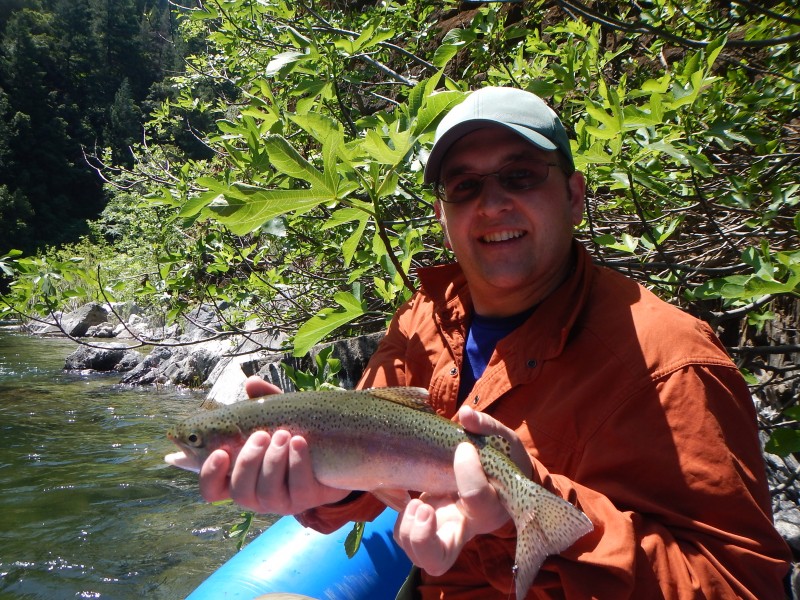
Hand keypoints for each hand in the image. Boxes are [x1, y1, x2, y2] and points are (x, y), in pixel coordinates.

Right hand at [198, 376, 349, 513]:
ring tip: (285, 434)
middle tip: (261, 434)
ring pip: (267, 492)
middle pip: (239, 491)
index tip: (221, 451)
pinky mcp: (306, 500)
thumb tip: (251, 382)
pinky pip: (297, 488)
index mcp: (239, 476)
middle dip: (248, 461)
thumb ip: (263, 402)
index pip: (211, 489)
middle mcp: (256, 494)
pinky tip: (300, 442)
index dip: (210, 475)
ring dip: (274, 460)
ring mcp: (281, 501)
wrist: (334, 452)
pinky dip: (297, 463)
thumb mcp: (277, 417)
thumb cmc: (293, 435)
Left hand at [393, 406, 530, 575]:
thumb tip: (466, 415)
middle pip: (438, 559)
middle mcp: (466, 528)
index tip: (462, 448)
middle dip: (422, 539)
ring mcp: (443, 533)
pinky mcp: (428, 527)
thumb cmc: (501, 459)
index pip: (477, 498)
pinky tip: (411, 497)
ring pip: (417, 555)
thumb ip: (486, 427)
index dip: (468, 472)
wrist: (497, 480)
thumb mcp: (502, 440)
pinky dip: (401, 520)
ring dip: (407, 528)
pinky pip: (405, 536)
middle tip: (423, 507)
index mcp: (492, 506)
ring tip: (416, 501)